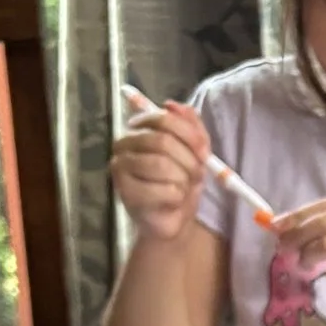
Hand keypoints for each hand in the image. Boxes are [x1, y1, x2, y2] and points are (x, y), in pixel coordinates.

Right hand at [110, 99, 210, 241]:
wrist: (172, 220)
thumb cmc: (179, 184)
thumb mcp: (193, 152)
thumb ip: (189, 126)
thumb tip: (173, 104)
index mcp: (138, 129)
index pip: (162, 119)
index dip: (189, 135)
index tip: (205, 153)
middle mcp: (123, 145)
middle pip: (162, 141)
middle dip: (188, 160)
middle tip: (196, 175)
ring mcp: (120, 169)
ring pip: (162, 165)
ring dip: (183, 180)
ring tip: (183, 188)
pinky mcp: (126, 193)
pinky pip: (164, 190)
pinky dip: (178, 197)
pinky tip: (172, 201)